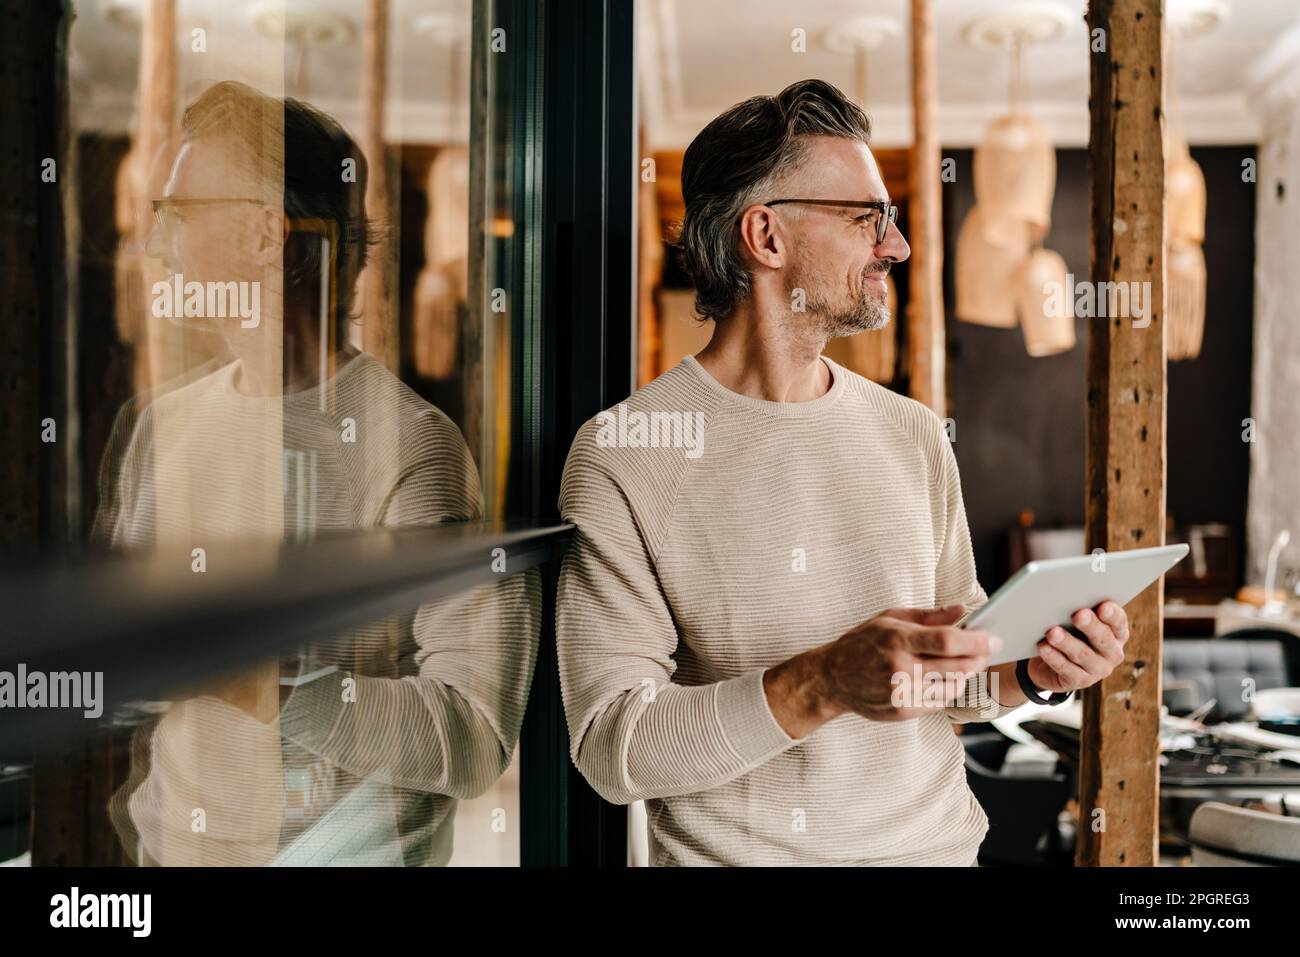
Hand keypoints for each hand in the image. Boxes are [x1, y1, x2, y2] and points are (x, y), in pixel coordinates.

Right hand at [764, 604, 1002, 734]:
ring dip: (965, 675)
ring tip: (962, 664)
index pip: (947, 641)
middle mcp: (900, 667)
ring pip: (953, 687)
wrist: (832, 678)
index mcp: (897, 638)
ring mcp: (902, 692)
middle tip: (986, 651)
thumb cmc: (863, 642)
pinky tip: (941, 678)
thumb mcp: (890, 618)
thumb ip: (928, 615)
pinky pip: (940, 702)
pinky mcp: (903, 711)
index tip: (995, 638)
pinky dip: (948, 689)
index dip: (977, 640)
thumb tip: (963, 609)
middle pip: (957, 667)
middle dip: (979, 658)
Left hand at [1026, 601, 1129, 694]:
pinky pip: (1066, 669)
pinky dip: (1054, 658)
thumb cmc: (1069, 633)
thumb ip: (1080, 611)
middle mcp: (1112, 653)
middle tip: (1078, 615)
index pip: (1119, 622)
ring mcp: (1098, 670)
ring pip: (1083, 655)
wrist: (1051, 664)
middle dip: (1090, 626)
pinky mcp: (1080, 682)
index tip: (1103, 606)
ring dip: (1067, 643)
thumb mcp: (1077, 622)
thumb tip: (1066, 596)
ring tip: (1053, 633)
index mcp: (1117, 634)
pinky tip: (1043, 647)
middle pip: (1103, 639)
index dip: (1112, 615)